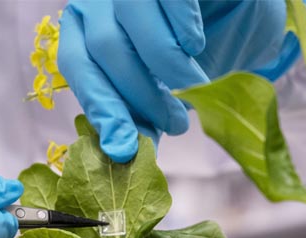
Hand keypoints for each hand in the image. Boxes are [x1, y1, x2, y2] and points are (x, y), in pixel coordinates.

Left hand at [59, 0, 305, 162]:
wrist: (227, 11)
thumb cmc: (185, 49)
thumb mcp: (159, 84)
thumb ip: (139, 112)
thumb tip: (127, 153)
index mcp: (83, 28)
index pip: (78, 67)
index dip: (100, 108)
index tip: (123, 146)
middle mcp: (98, 0)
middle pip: (103, 49)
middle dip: (140, 95)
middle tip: (175, 124)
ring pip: (132, 25)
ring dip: (167, 68)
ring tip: (194, 89)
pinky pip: (170, 1)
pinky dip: (183, 28)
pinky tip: (195, 44)